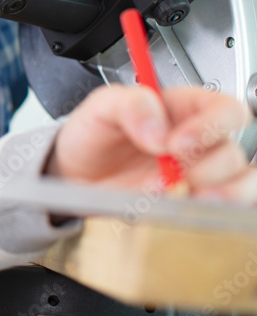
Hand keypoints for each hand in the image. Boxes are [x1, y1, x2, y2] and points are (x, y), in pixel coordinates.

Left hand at [47, 85, 256, 200]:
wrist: (75, 173)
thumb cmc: (93, 135)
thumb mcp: (100, 106)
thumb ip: (129, 104)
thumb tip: (158, 128)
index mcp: (183, 108)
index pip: (224, 109)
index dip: (212, 125)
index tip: (177, 143)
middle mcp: (199, 141)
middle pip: (235, 150)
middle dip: (212, 165)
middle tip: (178, 174)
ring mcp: (199, 174)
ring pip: (243, 181)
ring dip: (226, 192)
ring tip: (189, 195)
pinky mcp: (193, 202)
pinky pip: (228, 208)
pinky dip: (218, 211)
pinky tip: (190, 207)